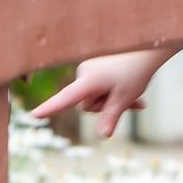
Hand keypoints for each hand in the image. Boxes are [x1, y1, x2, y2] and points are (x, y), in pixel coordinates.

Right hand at [29, 48, 165, 139]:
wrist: (149, 47)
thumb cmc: (137, 71)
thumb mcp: (125, 97)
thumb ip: (111, 116)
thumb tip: (104, 135)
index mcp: (89, 80)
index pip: (66, 98)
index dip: (50, 108)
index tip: (33, 115)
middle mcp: (83, 72)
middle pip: (86, 105)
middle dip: (106, 107)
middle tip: (132, 102)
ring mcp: (89, 69)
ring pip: (95, 98)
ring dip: (113, 100)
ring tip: (136, 97)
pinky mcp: (95, 67)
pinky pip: (100, 88)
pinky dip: (115, 93)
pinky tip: (136, 97)